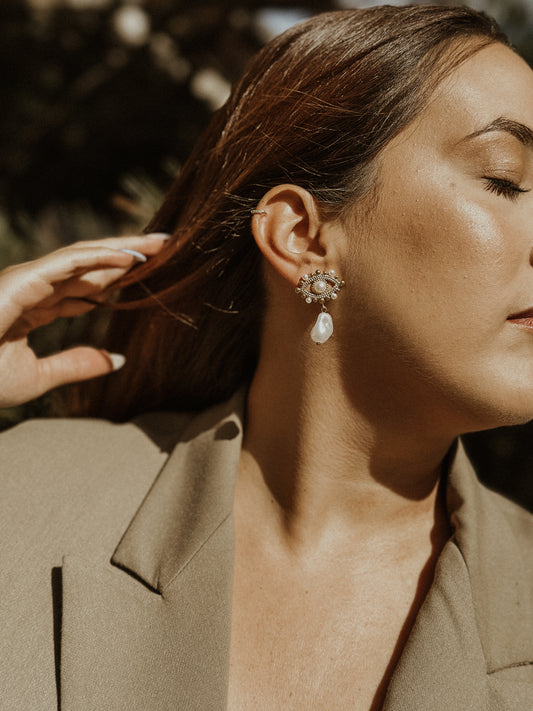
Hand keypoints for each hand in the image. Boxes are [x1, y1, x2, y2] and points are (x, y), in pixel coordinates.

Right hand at [0, 233, 168, 407]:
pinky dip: (102, 257)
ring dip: (123, 248)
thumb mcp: (38, 377)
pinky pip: (68, 263)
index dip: (118, 277)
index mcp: (36, 307)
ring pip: (84, 256)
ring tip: (160, 244)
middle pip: (91, 265)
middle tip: (166, 247)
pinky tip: (132, 258)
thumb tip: (118, 360)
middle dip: (128, 254)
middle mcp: (33, 287)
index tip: (151, 273)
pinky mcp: (21, 280)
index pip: (85, 286)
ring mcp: (26, 280)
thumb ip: (77, 365)